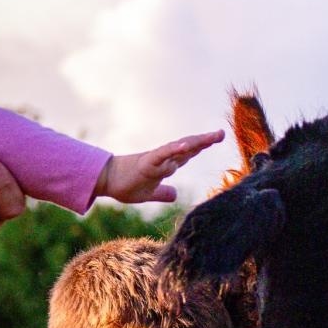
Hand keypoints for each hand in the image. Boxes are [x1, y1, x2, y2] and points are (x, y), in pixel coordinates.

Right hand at [95, 129, 224, 203]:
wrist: (106, 182)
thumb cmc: (125, 185)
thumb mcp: (149, 193)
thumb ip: (163, 193)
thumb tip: (175, 194)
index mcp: (165, 165)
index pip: (187, 154)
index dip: (201, 146)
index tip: (216, 139)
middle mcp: (163, 159)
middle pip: (187, 148)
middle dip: (204, 141)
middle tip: (221, 133)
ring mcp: (156, 160)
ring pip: (179, 149)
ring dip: (195, 142)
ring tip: (212, 137)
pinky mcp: (146, 163)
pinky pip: (162, 155)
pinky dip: (174, 150)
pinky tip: (186, 146)